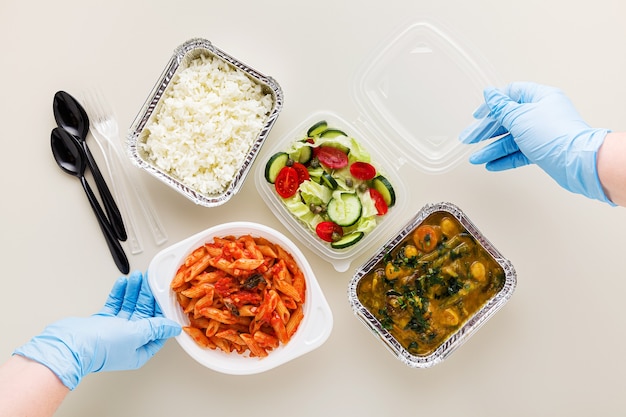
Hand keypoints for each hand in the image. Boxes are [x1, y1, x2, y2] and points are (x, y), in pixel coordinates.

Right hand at [13, 271, 180, 389]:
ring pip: (129, 306)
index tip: (165, 296)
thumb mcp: (137, 334)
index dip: (162, 312)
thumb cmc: (100, 346)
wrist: (69, 345)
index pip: (158, 329)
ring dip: (134, 291)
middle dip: (147, 295)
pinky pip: (115, 304)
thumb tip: (173, 328)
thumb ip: (155, 328)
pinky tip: (124, 283)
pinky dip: (120, 293)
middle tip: (151, 280)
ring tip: (138, 277)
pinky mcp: (102, 322)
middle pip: (144, 314)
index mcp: (139, 350)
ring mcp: (114, 331)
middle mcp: (128, 341)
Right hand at [459, 82, 612, 203]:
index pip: (511, 94)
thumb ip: (501, 107)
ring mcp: (542, 133)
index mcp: (541, 97)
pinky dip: (504, 158)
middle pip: (508, 119)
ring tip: (476, 158)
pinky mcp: (543, 151)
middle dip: (487, 131)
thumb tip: (490, 94)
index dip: (492, 104)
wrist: (576, 162)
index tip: (478, 115)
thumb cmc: (554, 135)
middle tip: (470, 138)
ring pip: (512, 139)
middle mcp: (542, 114)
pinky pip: (519, 153)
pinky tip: (491, 164)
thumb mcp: (520, 117)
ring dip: (492, 149)